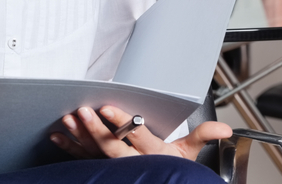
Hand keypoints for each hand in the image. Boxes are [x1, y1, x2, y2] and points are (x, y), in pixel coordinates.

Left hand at [50, 105, 231, 160]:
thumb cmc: (172, 172)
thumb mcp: (189, 156)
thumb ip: (202, 137)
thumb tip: (223, 129)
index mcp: (154, 155)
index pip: (137, 137)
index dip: (122, 122)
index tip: (109, 108)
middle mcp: (132, 164)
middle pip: (112, 146)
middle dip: (96, 128)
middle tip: (83, 110)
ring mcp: (114, 170)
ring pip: (95, 153)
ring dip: (80, 136)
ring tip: (69, 119)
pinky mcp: (101, 172)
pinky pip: (83, 160)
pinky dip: (69, 148)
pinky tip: (58, 136)